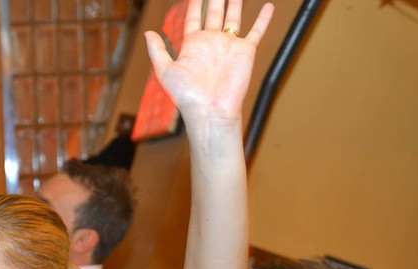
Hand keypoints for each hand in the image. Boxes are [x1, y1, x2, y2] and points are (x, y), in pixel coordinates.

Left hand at [144, 0, 272, 122]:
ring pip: (233, 18)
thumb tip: (148, 33)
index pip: (193, 17)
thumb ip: (157, 51)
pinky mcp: (245, 52)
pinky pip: (256, 31)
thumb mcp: (165, 71)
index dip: (194, 3)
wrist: (210, 110)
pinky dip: (263, 19)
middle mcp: (211, 43)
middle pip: (214, 13)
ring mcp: (229, 46)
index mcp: (193, 45)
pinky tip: (269, 6)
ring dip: (235, 3)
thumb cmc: (186, 96)